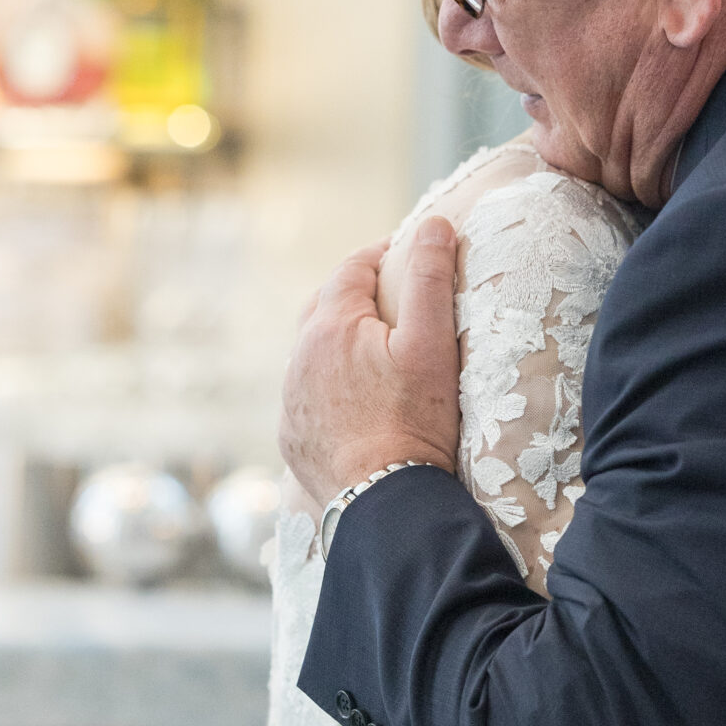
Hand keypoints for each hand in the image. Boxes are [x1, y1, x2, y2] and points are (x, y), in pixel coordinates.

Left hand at [277, 217, 461, 505]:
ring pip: (312, 352)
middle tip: (391, 297)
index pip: (352, 268)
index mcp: (330, 325)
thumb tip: (433, 224)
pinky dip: (328, 385)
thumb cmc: (414, 421)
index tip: (408, 254)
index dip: (382, 255)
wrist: (383, 501)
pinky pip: (307, 395)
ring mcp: (291, 399)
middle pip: (324, 306)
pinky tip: (354, 399)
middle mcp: (299, 357)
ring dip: (339, 342)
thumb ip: (430, 279)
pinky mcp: (293, 436)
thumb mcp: (432, 344)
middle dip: (355, 294)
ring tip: (374, 349)